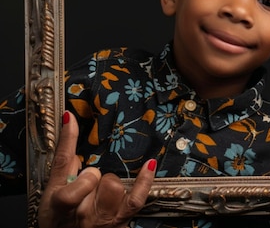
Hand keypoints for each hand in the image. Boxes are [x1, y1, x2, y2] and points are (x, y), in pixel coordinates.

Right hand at [37, 111, 156, 227]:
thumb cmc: (61, 221)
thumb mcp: (52, 196)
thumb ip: (62, 166)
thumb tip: (71, 136)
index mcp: (58, 202)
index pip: (61, 165)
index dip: (68, 141)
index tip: (71, 119)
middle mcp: (81, 212)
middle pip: (94, 176)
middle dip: (92, 177)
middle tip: (87, 189)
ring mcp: (103, 218)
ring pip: (114, 184)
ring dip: (110, 186)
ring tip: (101, 197)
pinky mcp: (121, 221)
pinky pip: (137, 197)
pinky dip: (144, 180)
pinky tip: (149, 164)